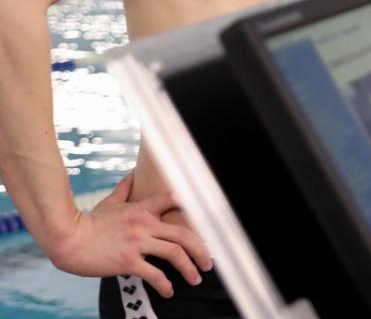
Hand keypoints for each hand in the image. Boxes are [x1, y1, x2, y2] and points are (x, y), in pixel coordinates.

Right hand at [43, 174, 211, 298]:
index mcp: (143, 210)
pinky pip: (154, 274)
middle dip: (201, 249)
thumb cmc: (88, 221)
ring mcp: (138, 243)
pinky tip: (168, 291)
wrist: (68, 238)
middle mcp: (145, 225)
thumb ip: (125, 189)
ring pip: (175, 254)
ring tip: (196, 278)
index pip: (175, 201)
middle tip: (208, 261)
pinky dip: (165, 284)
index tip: (207, 222)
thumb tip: (133, 174)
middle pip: (184, 235)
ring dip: (190, 268)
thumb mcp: (110, 202)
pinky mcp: (128, 261)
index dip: (193, 207)